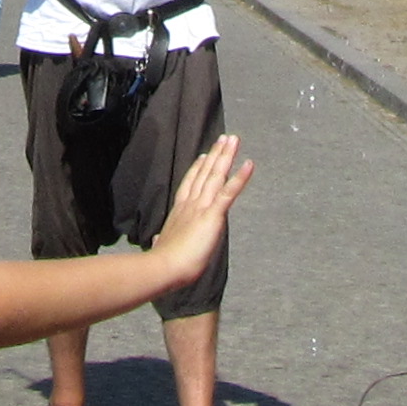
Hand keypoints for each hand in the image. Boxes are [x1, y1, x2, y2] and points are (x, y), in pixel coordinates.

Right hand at [144, 134, 252, 284]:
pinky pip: (229, 192)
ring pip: (216, 176)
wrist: (165, 267)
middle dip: (215, 155)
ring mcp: (202, 207)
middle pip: (204, 173)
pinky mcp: (213, 214)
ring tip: (234, 140)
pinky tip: (249, 164)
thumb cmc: (164, 261)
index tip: (203, 155)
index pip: (190, 184)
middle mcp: (190, 204)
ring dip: (226, 156)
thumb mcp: (162, 246)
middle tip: (224, 138)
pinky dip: (240, 178)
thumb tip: (157, 240)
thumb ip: (162, 240)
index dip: (197, 168)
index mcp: (179, 211)